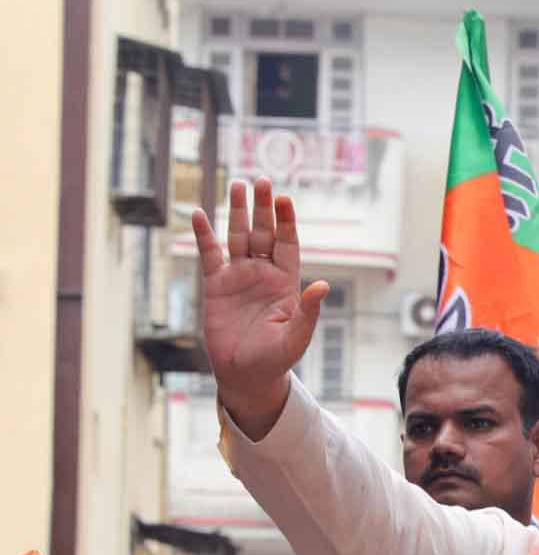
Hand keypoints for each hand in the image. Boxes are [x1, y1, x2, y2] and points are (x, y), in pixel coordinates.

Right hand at [193, 176, 329, 439]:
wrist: (245, 374)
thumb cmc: (276, 358)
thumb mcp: (296, 336)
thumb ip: (308, 310)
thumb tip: (323, 285)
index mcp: (286, 282)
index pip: (288, 244)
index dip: (287, 222)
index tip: (285, 199)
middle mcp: (263, 273)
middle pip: (263, 232)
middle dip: (263, 208)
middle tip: (261, 180)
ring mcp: (239, 276)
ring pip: (237, 236)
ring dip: (236, 212)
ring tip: (236, 184)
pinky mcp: (215, 285)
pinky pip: (209, 255)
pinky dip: (204, 235)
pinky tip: (199, 214)